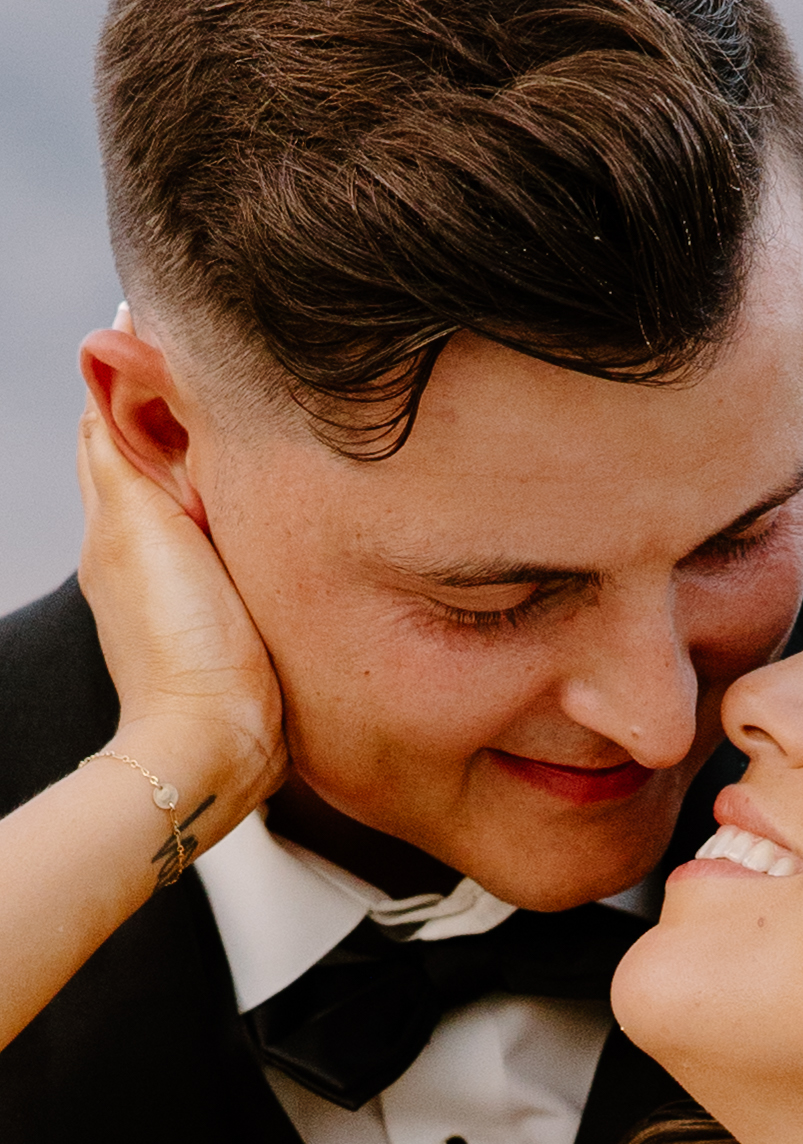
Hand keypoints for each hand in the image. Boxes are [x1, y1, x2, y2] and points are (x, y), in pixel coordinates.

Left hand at [76, 361, 286, 809]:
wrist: (223, 739)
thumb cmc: (182, 642)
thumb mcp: (136, 523)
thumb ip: (116, 449)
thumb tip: (103, 370)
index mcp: (116, 521)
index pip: (116, 426)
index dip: (141, 379)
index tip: (174, 330)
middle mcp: (145, 553)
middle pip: (160, 462)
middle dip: (186, 418)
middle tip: (233, 371)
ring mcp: (189, 589)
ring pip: (199, 503)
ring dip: (221, 467)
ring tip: (263, 426)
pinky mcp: (233, 619)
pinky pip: (238, 545)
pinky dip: (249, 515)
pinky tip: (283, 505)